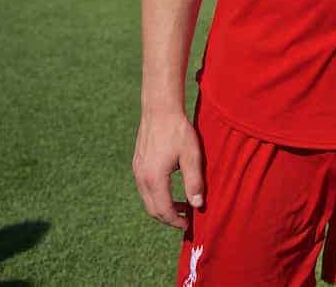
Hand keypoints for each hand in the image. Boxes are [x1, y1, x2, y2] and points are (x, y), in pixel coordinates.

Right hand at [132, 110, 204, 228]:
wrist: (160, 109)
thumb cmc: (178, 131)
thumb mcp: (192, 156)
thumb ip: (194, 182)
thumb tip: (198, 205)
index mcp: (155, 179)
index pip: (164, 210)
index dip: (176, 221)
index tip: (188, 225)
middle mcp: (142, 178)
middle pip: (153, 209)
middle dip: (168, 218)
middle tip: (185, 219)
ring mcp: (137, 171)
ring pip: (147, 199)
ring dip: (162, 207)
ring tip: (181, 205)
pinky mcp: (137, 164)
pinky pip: (144, 188)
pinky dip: (156, 195)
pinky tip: (170, 189)